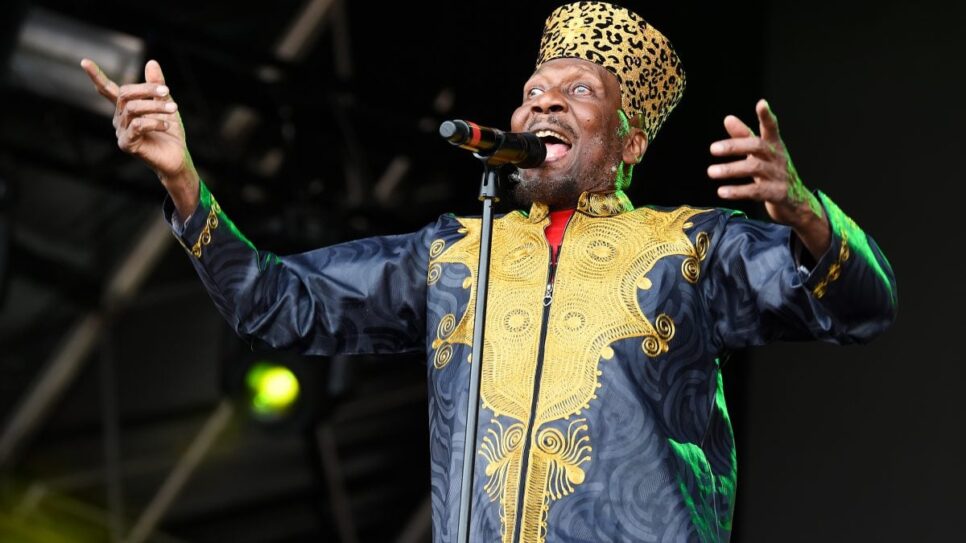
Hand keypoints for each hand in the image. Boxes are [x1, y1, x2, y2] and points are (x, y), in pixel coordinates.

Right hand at [80, 58, 198, 216]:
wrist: (177, 158)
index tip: (84, 61)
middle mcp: (119, 119)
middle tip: (166, 91)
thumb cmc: (170, 133)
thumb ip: (157, 86)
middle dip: (146, 89)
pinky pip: (137, 126)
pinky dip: (154, 122)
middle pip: (125, 95)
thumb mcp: (165, 104)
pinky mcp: (127, 144)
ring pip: (133, 109)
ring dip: (155, 106)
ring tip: (173, 109)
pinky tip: (166, 125)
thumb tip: (151, 62)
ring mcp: (121, 132)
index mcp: (125, 109)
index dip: (96, 76)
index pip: (108, 90)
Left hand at [707, 99, 829, 257]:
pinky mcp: (778, 194)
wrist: (798, 203)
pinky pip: (756, 191)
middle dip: (735, 146)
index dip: (766, 116)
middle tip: (713, 149)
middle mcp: (778, 158)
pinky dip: (738, 191)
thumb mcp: (761, 154)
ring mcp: (779, 176)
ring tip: (711, 172)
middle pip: (757, 146)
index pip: (771, 128)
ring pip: (755, 168)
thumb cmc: (775, 174)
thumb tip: (728, 118)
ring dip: (731, 169)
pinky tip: (722, 191)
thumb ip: (744, 136)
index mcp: (774, 146)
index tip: (761, 103)